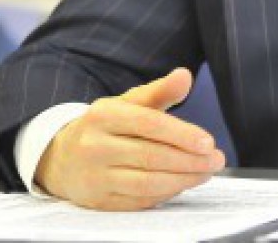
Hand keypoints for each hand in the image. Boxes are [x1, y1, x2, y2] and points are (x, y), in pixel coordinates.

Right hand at [35, 68, 225, 209]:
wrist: (61, 157)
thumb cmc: (106, 127)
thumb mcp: (128, 103)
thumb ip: (159, 91)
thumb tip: (185, 75)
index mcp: (103, 115)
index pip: (149, 124)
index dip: (182, 134)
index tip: (209, 143)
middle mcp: (94, 146)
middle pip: (151, 156)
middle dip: (190, 160)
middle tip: (216, 160)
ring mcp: (93, 176)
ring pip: (146, 183)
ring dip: (183, 180)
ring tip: (206, 173)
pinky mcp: (98, 201)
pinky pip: (139, 201)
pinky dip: (165, 194)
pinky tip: (183, 184)